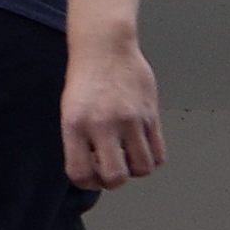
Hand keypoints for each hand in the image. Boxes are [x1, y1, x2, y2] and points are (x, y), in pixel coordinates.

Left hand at [62, 35, 163, 190]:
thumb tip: (94, 174)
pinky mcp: (151, 114)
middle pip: (115, 177)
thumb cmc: (85, 79)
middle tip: (111, 169)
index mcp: (75, 125)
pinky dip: (151, 157)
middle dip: (112, 181)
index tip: (90, 174)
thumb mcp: (70, 112)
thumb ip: (79, 143)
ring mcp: (130, 119)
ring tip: (128, 156)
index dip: (86, 182)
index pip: (80, 173)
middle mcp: (102, 124)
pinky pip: (159, 153)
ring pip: (142, 168)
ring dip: (134, 169)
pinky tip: (141, 146)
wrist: (105, 46)